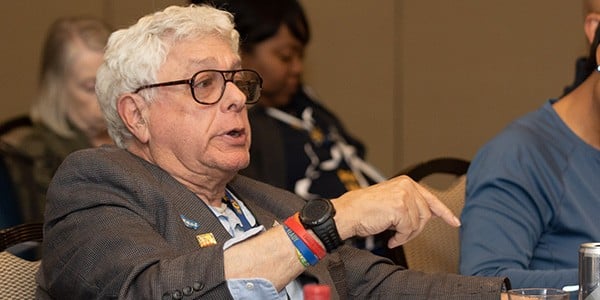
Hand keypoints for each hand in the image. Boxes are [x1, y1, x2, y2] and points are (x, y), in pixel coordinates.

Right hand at [332, 175, 460, 247]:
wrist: (347, 212)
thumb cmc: (364, 209)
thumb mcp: (391, 201)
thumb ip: (410, 204)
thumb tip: (428, 215)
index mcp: (405, 182)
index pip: (431, 198)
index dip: (444, 212)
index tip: (454, 221)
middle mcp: (407, 186)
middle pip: (426, 214)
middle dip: (415, 229)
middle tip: (401, 235)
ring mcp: (404, 196)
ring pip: (418, 223)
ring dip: (406, 234)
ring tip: (394, 235)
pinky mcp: (400, 208)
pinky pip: (409, 230)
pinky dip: (400, 238)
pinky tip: (391, 238)